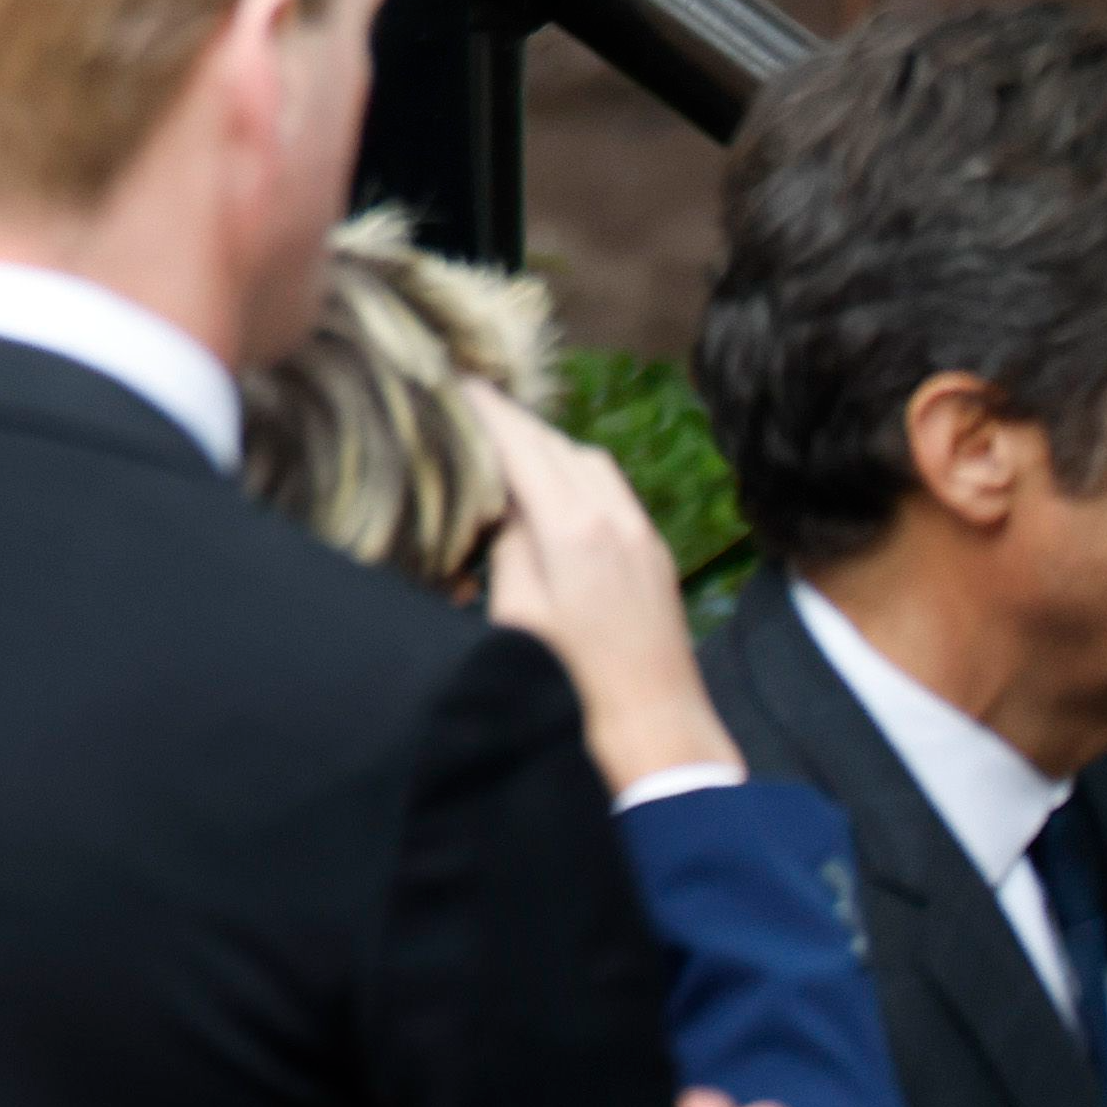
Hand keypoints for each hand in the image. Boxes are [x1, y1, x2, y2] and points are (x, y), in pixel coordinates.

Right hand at [476, 388, 741, 794]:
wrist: (656, 729)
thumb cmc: (571, 684)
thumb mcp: (516, 613)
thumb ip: (508, 545)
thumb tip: (505, 505)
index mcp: (572, 526)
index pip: (519, 442)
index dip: (483, 407)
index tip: (449, 377)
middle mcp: (612, 514)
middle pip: (555, 441)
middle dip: (510, 419)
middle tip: (463, 404)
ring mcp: (640, 530)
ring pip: (587, 459)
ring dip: (544, 443)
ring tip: (501, 447)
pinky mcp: (654, 551)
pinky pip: (610, 487)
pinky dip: (573, 470)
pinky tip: (550, 488)